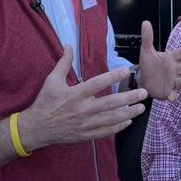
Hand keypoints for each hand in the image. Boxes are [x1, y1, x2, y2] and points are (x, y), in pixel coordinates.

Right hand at [20, 45, 147, 148]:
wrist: (36, 128)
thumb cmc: (45, 102)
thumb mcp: (52, 80)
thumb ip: (63, 63)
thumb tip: (68, 45)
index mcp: (75, 94)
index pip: (98, 83)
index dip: (113, 76)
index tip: (127, 70)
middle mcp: (83, 109)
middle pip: (110, 103)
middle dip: (129, 98)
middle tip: (143, 93)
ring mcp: (85, 124)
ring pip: (111, 119)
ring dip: (128, 113)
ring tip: (141, 108)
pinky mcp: (85, 135)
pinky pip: (105, 131)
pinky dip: (118, 127)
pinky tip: (128, 121)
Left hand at [138, 21, 180, 100]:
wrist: (143, 79)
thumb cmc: (149, 64)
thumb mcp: (146, 51)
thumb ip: (147, 38)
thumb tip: (145, 22)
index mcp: (172, 58)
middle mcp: (176, 70)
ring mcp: (174, 81)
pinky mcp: (169, 92)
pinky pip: (174, 95)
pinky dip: (173, 96)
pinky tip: (171, 98)